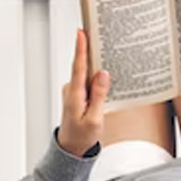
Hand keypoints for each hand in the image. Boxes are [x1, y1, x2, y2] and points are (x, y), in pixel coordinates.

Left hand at [58, 29, 110, 156]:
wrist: (71, 148)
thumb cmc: (82, 137)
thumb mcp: (95, 119)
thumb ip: (99, 95)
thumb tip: (102, 74)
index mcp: (74, 95)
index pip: (78, 67)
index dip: (80, 48)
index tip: (81, 32)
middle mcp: (71, 90)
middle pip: (83, 67)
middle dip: (91, 51)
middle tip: (100, 35)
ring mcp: (73, 92)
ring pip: (87, 75)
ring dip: (96, 67)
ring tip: (108, 56)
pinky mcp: (77, 95)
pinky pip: (88, 82)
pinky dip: (96, 79)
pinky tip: (106, 78)